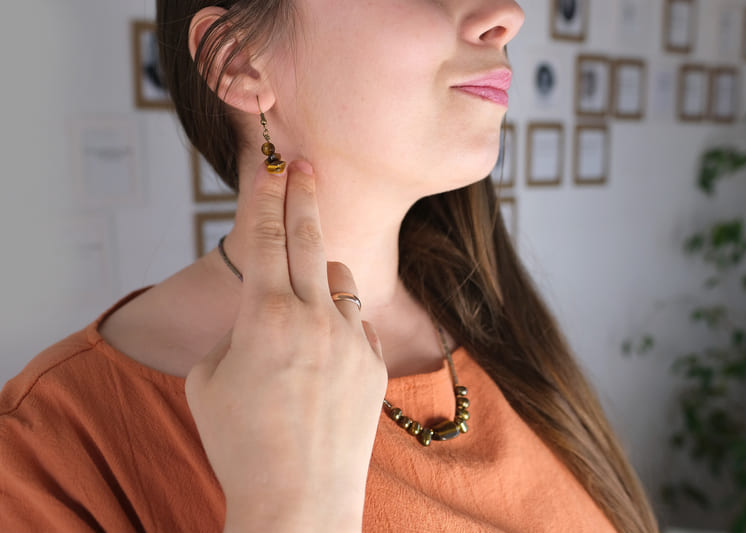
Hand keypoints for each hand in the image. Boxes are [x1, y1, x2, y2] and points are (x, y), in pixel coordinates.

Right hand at [185, 160, 387, 531]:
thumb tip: (263, 310)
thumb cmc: (240, 444)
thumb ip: (238, 330)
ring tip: (300, 313)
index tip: (271, 164)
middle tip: (305, 164)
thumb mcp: (211, 378)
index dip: (267, 195)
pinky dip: (339, 327)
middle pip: (311, 238)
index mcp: (265, 317)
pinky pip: (357, 325)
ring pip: (340, 281)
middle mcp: (315, 319)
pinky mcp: (375, 365)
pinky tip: (322, 363)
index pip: (266, 237)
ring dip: (321, 278)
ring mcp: (352, 341)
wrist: (297, 501)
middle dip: (305, 194)